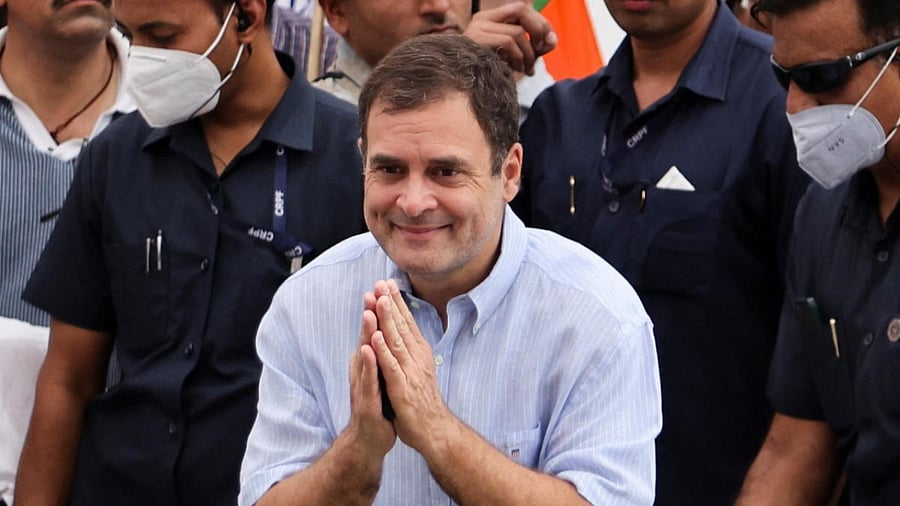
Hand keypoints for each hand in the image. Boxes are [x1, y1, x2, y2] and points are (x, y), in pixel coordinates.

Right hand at [343, 290, 395, 459]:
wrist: (369, 438)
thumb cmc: (377, 404)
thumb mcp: (381, 374)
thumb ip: (381, 352)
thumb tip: (385, 330)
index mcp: (370, 361)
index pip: (375, 331)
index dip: (378, 310)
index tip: (382, 286)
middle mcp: (363, 369)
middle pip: (367, 337)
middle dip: (370, 313)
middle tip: (372, 289)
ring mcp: (362, 384)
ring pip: (365, 355)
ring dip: (366, 333)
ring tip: (369, 313)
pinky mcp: (365, 400)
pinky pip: (368, 379)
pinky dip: (368, 364)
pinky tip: (367, 349)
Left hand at [369, 279, 456, 452]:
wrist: (433, 429)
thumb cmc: (423, 399)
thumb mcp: (418, 368)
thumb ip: (410, 349)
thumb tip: (404, 329)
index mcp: (419, 352)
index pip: (406, 322)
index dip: (396, 302)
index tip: (387, 283)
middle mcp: (416, 358)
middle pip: (401, 326)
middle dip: (390, 303)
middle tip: (381, 282)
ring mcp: (410, 372)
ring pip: (396, 341)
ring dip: (387, 319)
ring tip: (378, 300)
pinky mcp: (402, 388)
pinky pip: (391, 366)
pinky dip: (383, 351)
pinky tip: (375, 337)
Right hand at [464, 1, 557, 75]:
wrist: (470, 92)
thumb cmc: (494, 75)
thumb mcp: (519, 57)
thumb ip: (536, 47)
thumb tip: (552, 40)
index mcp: (491, 19)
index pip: (522, 8)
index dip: (541, 22)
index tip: (550, 42)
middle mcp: (482, 19)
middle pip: (521, 9)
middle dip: (538, 29)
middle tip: (542, 50)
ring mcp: (477, 28)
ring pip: (517, 31)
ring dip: (529, 53)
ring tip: (526, 69)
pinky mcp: (475, 40)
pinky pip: (508, 41)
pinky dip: (518, 57)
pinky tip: (515, 69)